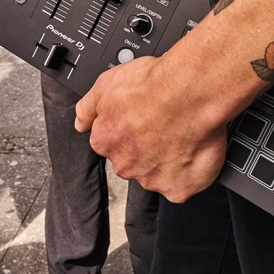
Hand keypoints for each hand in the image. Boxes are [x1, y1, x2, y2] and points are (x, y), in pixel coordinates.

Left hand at [74, 55, 229, 201]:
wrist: (189, 92)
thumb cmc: (153, 85)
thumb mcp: (105, 83)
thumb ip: (88, 108)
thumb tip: (80, 122)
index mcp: (105, 141)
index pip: (112, 142)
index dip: (131, 129)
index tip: (143, 118)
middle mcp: (125, 164)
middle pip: (135, 161)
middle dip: (148, 147)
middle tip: (164, 124)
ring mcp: (152, 179)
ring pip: (159, 172)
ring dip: (169, 158)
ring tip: (183, 133)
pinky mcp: (178, 189)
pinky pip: (184, 185)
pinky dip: (190, 171)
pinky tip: (194, 149)